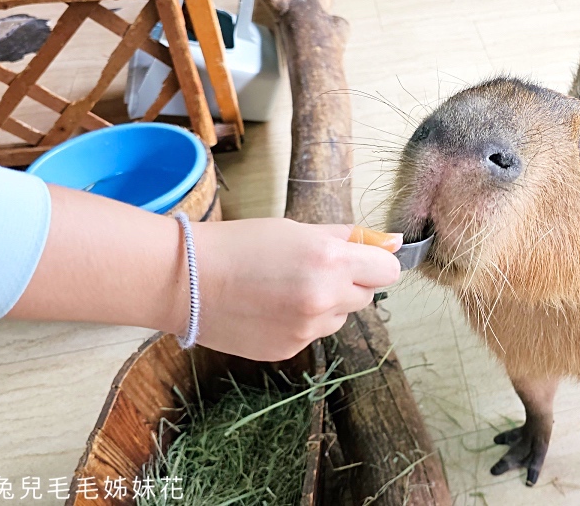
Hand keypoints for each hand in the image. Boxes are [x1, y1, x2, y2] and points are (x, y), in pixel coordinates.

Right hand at [188, 219, 400, 360]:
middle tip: (310, 270)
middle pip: (366, 296)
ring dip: (325, 305)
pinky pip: (312, 334)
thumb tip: (394, 242)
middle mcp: (324, 298)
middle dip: (348, 283)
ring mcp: (307, 329)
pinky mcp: (289, 350)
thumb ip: (350, 238)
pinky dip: (300, 323)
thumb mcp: (299, 230)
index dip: (375, 264)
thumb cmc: (241, 245)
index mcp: (331, 262)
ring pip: (339, 317)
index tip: (359, 260)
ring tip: (284, 289)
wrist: (186, 280)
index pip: (388, 271)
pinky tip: (269, 308)